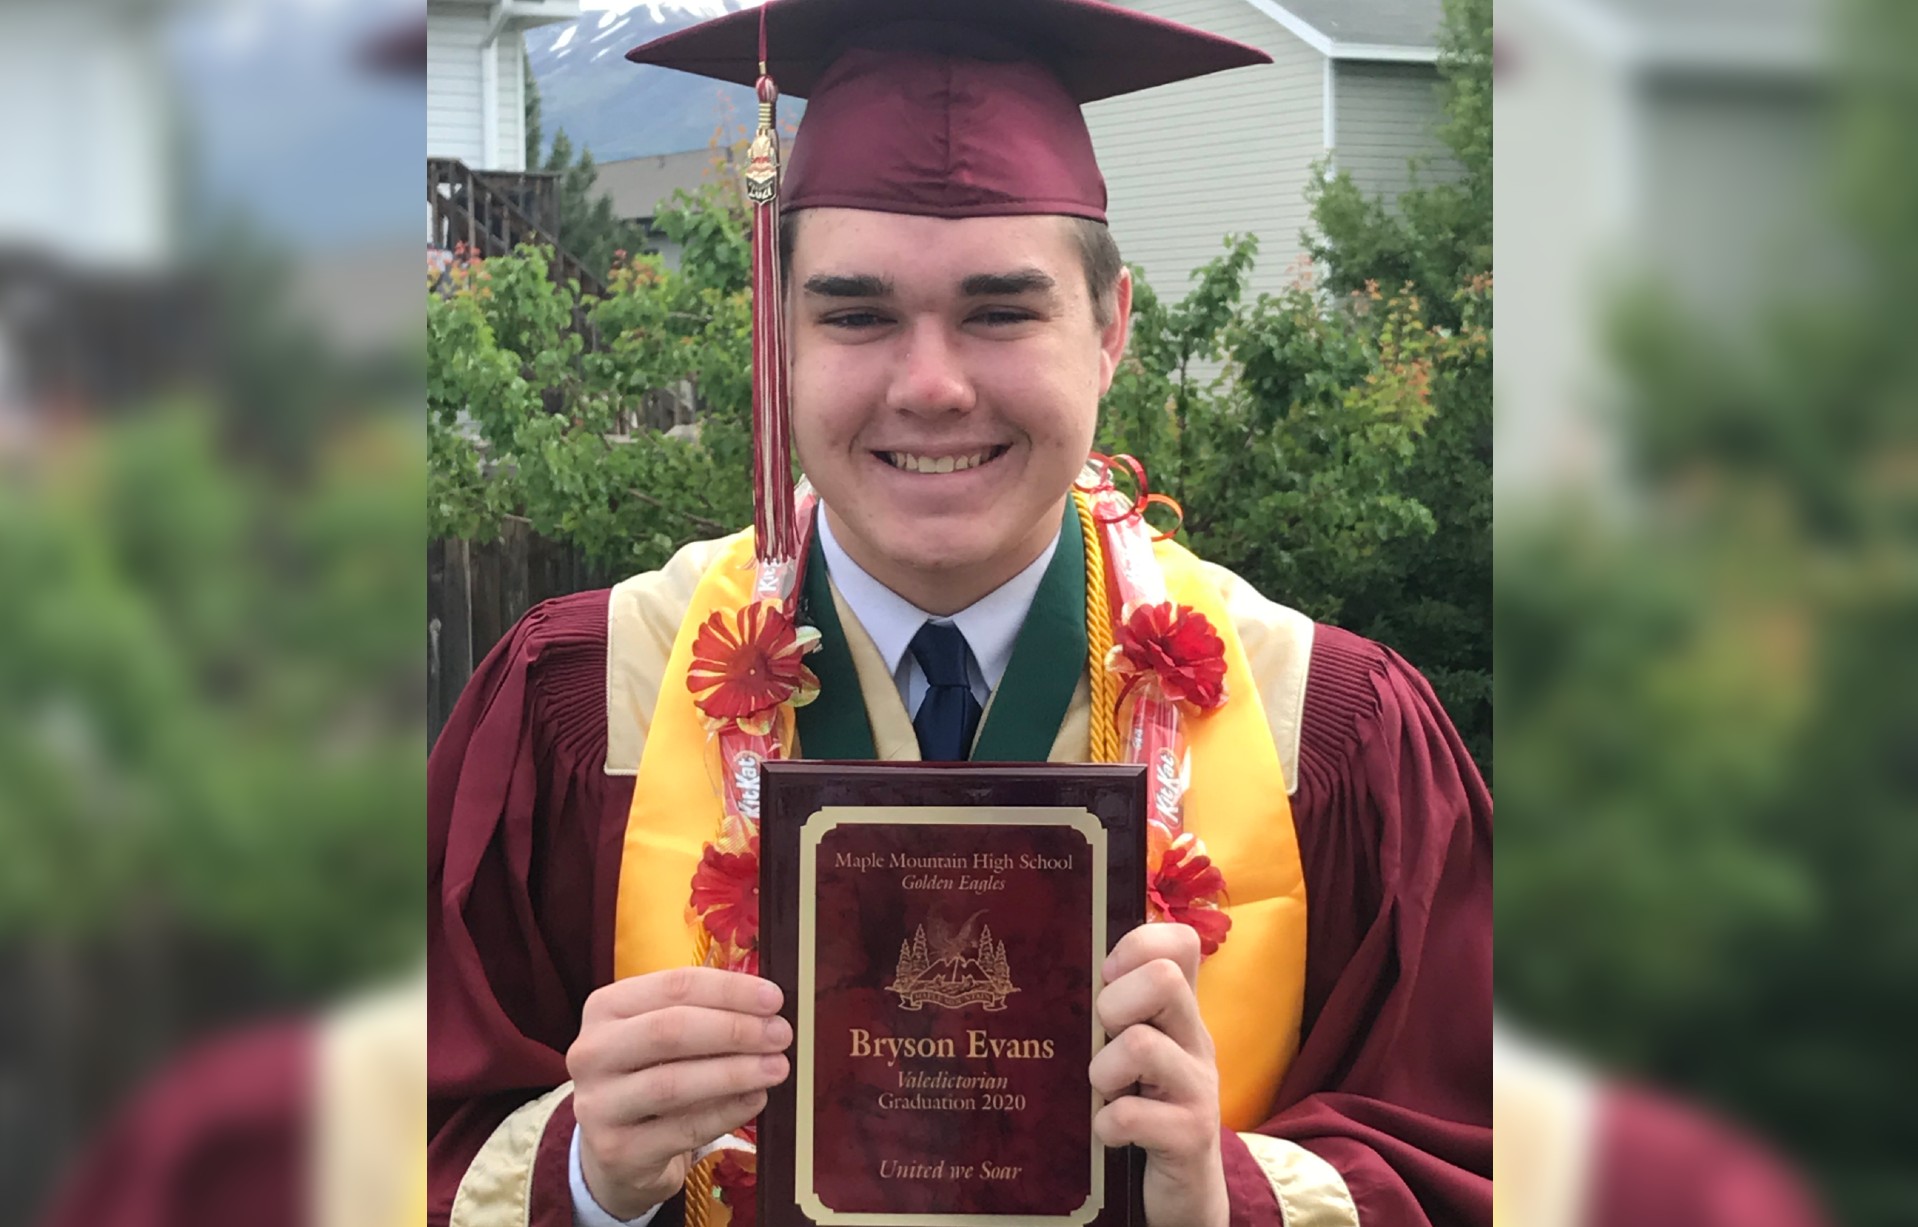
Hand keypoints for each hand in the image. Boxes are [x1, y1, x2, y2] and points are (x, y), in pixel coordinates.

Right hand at [567, 967, 790, 1219]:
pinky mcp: (617, 1151)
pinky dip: (726, 1112)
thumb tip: (767, 1005)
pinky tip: (755, 1099)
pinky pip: (682, 1129)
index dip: (729, 990)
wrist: (614, 1151)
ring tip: (777, 1068)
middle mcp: (591, 1053)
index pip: (673, 986)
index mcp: (604, 1008)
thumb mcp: (659, 1034)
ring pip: (673, 1082)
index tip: (775, 999)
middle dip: (734, 1030)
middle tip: (780, 1034)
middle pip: (670, 1030)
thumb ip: (703, 1013)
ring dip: (735, 1072)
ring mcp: (598, 1105)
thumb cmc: (649, 1075)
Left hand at [1089, 924, 1227, 1226]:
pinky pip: (1133, 1115)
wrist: (1186, 1187)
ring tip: (1103, 1089)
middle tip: (1102, 1036)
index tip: (1108, 974)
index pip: (1180, 943)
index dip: (1140, 943)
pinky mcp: (1190, 1135)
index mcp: (1178, 1012)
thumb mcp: (1135, 1051)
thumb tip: (1051, 967)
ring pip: (1141, 1045)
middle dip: (1115, 1002)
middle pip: (1164, 979)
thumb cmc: (1145, 1105)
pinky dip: (1108, 1124)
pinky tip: (1108, 1131)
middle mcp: (1194, 1040)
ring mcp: (1197, 1087)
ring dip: (1104, 1069)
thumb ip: (1113, 1010)